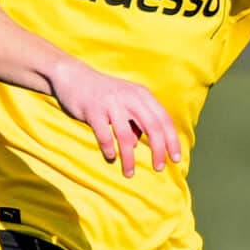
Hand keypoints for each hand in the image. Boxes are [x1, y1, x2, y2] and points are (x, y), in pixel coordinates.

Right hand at [48, 60, 181, 175]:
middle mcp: (130, 97)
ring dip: (129, 158)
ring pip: (126, 136)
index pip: (164, 120)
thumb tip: (137, 145)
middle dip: (158, 150)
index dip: (172, 140)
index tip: (175, 159)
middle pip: (152, 127)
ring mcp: (111, 103)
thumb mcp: (126, 102)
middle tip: (159, 168)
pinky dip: (108, 149)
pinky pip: (104, 135)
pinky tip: (110, 158)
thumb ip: (135, 121)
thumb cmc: (104, 94)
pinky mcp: (93, 110)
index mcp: (142, 95)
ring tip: (129, 173)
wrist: (74, 76)